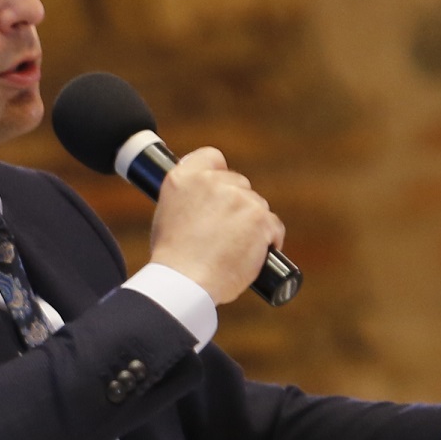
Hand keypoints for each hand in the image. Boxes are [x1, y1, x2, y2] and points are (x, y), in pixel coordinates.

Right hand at [146, 146, 282, 304]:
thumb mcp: (166, 215)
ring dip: (253, 225)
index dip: (220, 174)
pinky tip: (255, 256)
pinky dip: (269, 241)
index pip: (212, 157)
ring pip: (257, 206)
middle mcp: (211, 181)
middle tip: (226, 234)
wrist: (185, 282)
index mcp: (183, 178)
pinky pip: (273, 226)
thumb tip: (207, 201)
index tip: (221, 191)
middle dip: (238, 206)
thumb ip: (187, 198)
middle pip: (239, 184)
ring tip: (235, 251)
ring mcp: (238, 197)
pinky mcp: (260, 217)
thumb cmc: (173, 260)